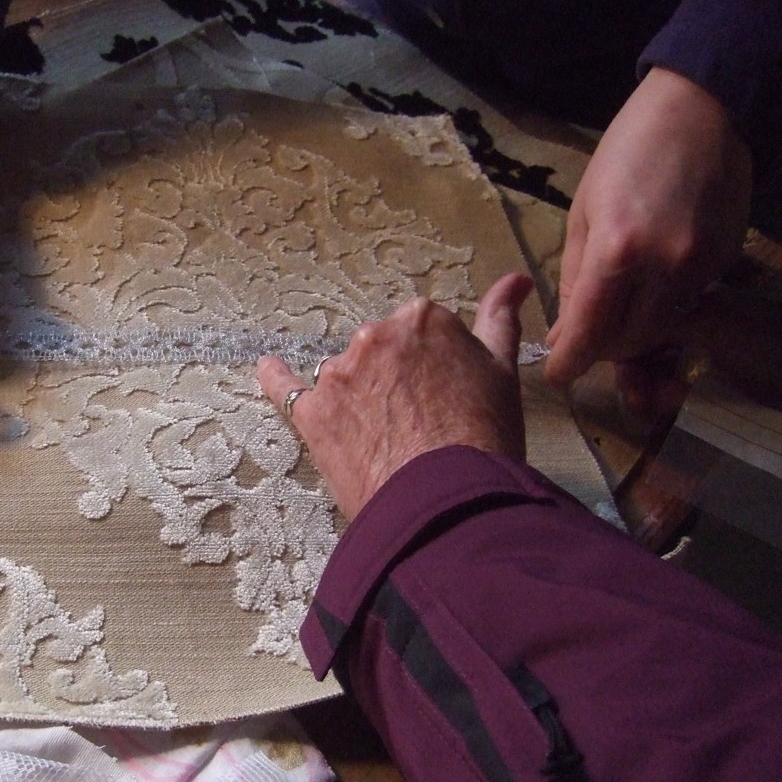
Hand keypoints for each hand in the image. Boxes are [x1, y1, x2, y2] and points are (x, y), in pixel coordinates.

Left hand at [257, 274, 531, 519]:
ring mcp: (338, 373)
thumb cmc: (484, 439)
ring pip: (345, 375)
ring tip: (385, 441)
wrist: (449, 500)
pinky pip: (285, 388)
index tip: (443, 398)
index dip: (432, 369)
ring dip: (358, 398)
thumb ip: (501, 319)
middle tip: (419, 425)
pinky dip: (274, 377)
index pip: (420, 333)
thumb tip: (514, 281)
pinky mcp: (312, 413)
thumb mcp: (504, 373)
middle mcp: (374, 335)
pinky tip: (266, 367)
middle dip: (393, 381)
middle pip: (379, 351)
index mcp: (422, 319)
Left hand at [544, 67, 752, 390]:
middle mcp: (664, 265)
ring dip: (633, 333)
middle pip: (627, 341)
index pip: (589, 332)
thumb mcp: (584, 213)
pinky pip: (687, 306)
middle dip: (601, 349)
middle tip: (583, 337)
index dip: (569, 362)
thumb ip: (575, 279)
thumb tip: (565, 334)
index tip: (557, 374)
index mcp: (616, 249)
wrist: (701, 111)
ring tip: (615, 312)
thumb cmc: (627, 154)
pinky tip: (649, 284)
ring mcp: (700, 265)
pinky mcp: (725, 261)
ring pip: (661, 330)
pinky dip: (663, 309)